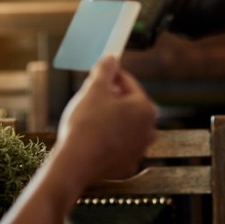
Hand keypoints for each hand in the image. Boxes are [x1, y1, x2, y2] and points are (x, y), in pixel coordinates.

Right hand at [53, 56, 156, 182]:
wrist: (75, 163)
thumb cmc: (86, 124)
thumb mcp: (94, 89)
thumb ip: (105, 69)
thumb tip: (111, 58)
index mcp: (146, 108)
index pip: (129, 83)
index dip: (111, 75)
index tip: (98, 74)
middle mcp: (149, 130)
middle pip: (129, 105)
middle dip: (111, 97)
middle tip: (91, 95)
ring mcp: (139, 150)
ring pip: (124, 125)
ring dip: (110, 118)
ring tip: (89, 116)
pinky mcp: (126, 166)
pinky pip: (118, 145)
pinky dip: (108, 139)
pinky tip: (92, 137)